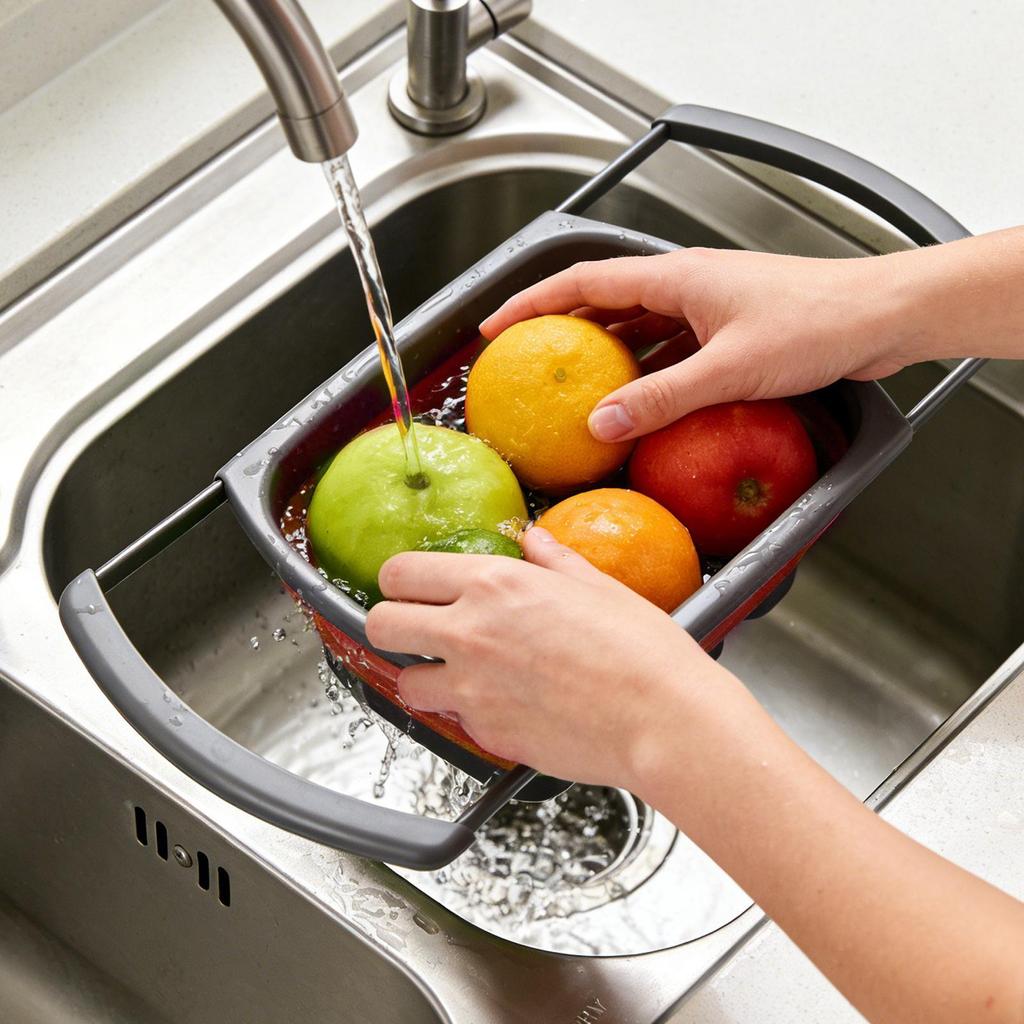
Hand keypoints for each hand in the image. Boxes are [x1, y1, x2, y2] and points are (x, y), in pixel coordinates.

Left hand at [363, 528, 725, 788]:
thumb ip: (553, 560)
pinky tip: (507, 705)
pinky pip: (453, 720)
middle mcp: (471, 632)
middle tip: (417, 629)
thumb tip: (534, 539)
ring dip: (424, 676)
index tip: (410, 587)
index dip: (400, 580)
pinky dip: (469, 714)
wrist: (663, 720)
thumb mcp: (598, 586)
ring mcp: (471, 688)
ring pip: (405, 682)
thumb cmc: (642, 652)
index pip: (402, 572)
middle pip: (381, 625)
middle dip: (391, 625)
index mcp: (495, 584)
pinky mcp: (485, 733)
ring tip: (461, 675)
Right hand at [480, 247, 910, 440]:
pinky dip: (646, 377)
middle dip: (560, 331)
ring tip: (570, 392)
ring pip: (638, 331)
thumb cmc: (819, 322)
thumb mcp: (730, 367)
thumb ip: (662, 398)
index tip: (495, 327)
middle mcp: (687, 287)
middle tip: (526, 365)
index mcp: (677, 276)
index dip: (533, 301)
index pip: (584, 280)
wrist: (884, 317)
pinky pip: (670, 353)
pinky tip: (638, 405)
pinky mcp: (730, 334)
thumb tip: (602, 425)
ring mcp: (708, 310)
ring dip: (603, 358)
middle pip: (604, 303)